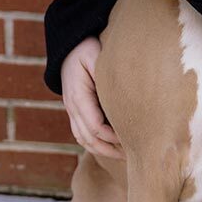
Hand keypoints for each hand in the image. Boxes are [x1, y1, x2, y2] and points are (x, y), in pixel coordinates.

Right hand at [61, 36, 124, 159]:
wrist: (68, 46)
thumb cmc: (86, 48)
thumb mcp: (95, 54)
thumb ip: (104, 72)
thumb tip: (120, 91)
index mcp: (78, 96)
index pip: (96, 126)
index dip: (113, 136)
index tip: (133, 138)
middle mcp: (72, 107)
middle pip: (90, 138)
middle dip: (110, 148)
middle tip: (133, 154)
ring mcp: (71, 110)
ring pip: (84, 140)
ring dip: (102, 150)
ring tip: (124, 155)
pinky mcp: (74, 111)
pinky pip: (81, 134)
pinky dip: (94, 144)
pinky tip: (111, 146)